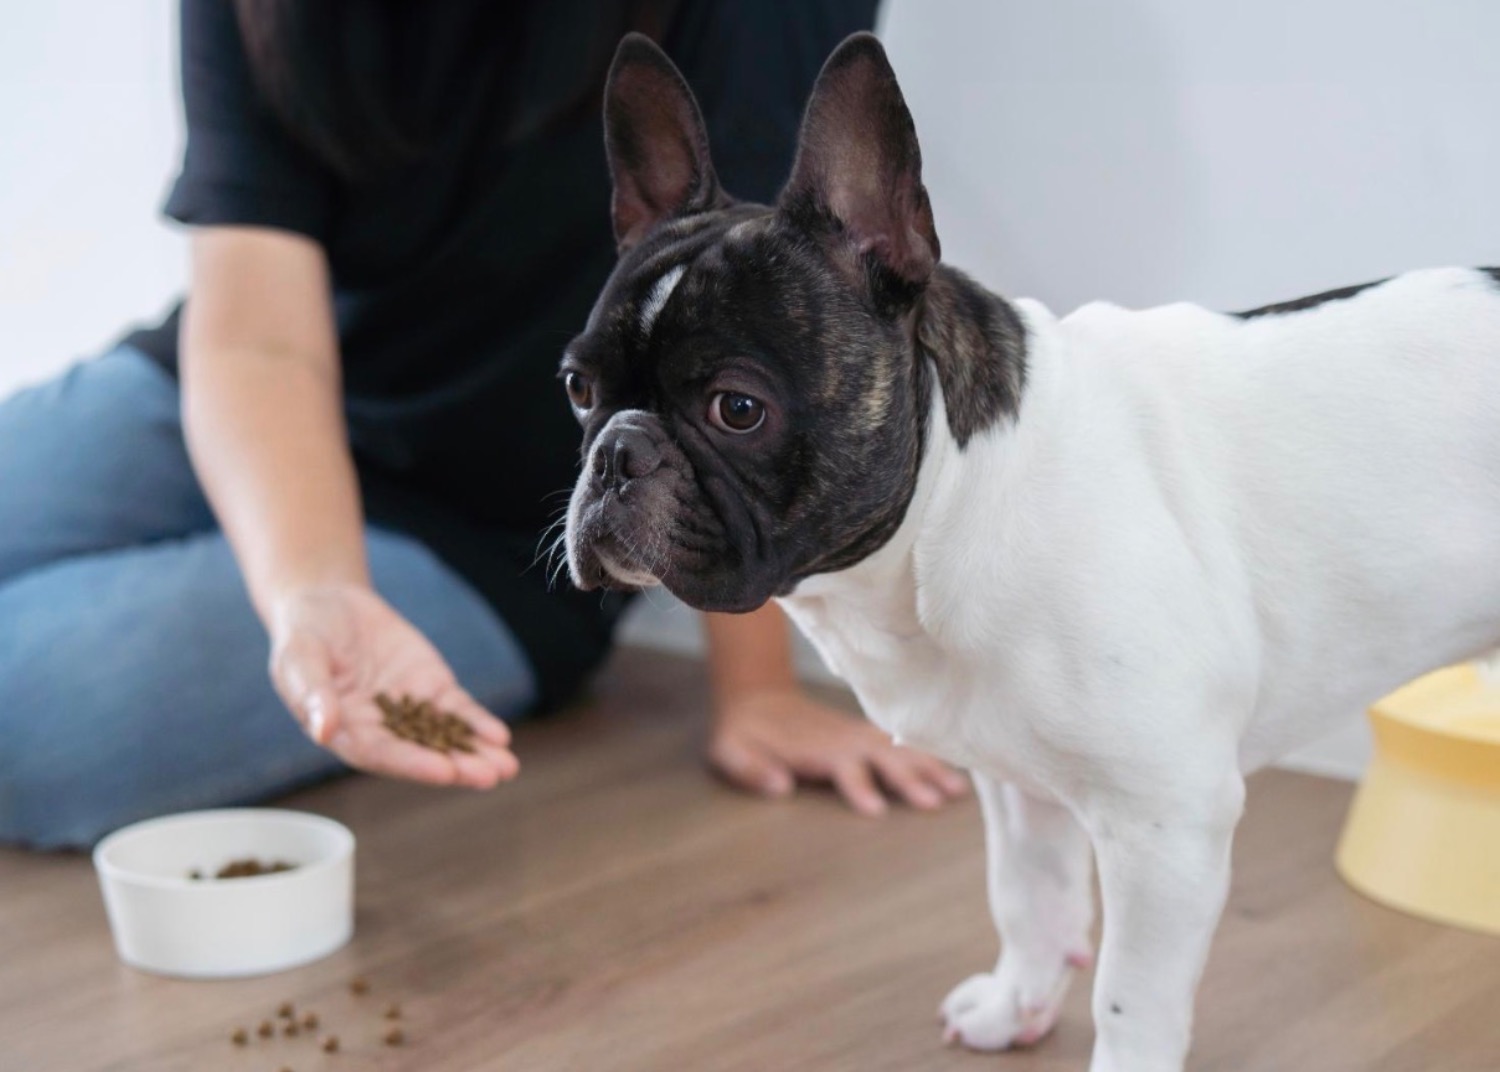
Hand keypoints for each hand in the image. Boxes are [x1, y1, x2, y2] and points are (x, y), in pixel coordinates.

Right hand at [268, 582, 519, 787]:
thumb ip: (313, 694)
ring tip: (507, 767)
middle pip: (422, 753)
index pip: (383, 754)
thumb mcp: (299, 659)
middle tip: (490, 776)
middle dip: (457, 766)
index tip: (445, 772)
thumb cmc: (303, 635)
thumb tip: (324, 730)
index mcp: (346, 732)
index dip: (413, 763)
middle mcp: (381, 729)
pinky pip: (457, 709)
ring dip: (476, 753)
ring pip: (446, 737)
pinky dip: (478, 723)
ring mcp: (409, 709)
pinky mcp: (429, 687)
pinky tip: (500, 737)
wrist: (327, 604)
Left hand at [707, 686, 967, 815]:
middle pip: (882, 757)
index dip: (859, 787)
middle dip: (909, 778)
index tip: (877, 809)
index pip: (843, 767)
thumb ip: (753, 769)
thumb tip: (779, 787)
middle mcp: (842, 739)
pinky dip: (927, 752)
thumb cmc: (744, 733)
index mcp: (814, 748)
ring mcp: (856, 733)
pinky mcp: (864, 733)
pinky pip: (900, 742)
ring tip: (960, 789)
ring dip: (929, 766)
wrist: (756, 697)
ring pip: (899, 749)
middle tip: (936, 802)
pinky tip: (953, 768)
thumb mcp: (731, 751)